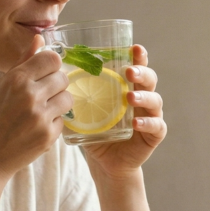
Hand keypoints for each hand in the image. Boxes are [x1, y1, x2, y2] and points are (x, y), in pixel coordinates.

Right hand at [0, 35, 72, 183]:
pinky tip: (36, 128)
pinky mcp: (48, 136)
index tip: (45, 73)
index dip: (51, 66)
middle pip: (63, 78)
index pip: (52, 59)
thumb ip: (23, 62)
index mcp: (16, 79)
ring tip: (41, 111)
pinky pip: (62, 121)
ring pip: (68, 99)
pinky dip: (53, 124)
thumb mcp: (0, 87)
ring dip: (58, 104)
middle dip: (55, 85)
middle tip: (42, 95)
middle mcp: (30, 95)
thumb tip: (40, 38)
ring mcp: (40, 117)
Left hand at [83, 44, 165, 177]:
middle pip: (149, 79)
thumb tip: (53, 72)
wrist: (104, 162)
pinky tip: (136, 122)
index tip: (134, 48)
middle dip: (141, 72)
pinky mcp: (153, 135)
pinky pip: (156, 126)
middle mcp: (142, 98)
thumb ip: (73, 91)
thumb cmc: (94, 130)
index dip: (139, 56)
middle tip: (128, 72)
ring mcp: (150, 116)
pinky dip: (148, 123)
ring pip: (155, 100)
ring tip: (129, 97)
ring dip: (144, 97)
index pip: (136, 66)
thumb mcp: (82, 108)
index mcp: (127, 86)